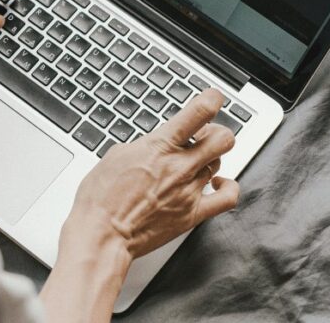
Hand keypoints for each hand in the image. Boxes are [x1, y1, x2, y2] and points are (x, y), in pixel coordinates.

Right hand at [64, 89, 238, 260]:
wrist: (102, 233)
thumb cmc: (101, 197)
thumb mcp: (116, 155)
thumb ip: (144, 145)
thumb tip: (155, 142)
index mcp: (159, 147)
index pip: (198, 114)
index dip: (211, 100)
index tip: (213, 97)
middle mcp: (179, 167)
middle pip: (222, 139)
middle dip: (215, 131)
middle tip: (202, 134)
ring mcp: (189, 191)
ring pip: (219, 162)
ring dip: (209, 157)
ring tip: (195, 160)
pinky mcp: (192, 214)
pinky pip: (227, 198)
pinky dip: (228, 187)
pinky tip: (218, 182)